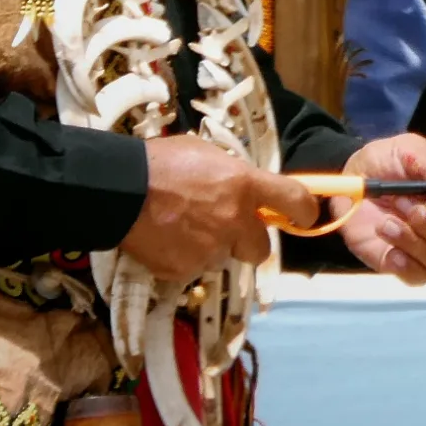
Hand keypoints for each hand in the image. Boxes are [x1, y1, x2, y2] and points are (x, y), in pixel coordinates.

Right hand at [123, 138, 318, 276]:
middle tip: (226, 227)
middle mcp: (235, 221)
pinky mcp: (186, 271)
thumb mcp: (204, 154)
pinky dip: (185, 257)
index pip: (294, 200)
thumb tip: (246, 188)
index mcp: (243, 185)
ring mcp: (211, 249)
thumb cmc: (161, 162)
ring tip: (183, 228)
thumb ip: (233, 175)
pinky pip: (195, 268)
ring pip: (224, 257)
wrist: (119, 191)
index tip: (306, 216)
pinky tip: (167, 239)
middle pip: (262, 248)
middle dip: (248, 240)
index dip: (305, 211)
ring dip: (212, 247)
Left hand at [340, 135, 425, 283]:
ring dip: (410, 240)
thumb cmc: (382, 162)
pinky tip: (390, 252)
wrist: (349, 182)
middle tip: (401, 203)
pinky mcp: (403, 262)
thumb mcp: (404, 151)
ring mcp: (425, 244)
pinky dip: (406, 266)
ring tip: (385, 222)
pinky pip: (418, 276)